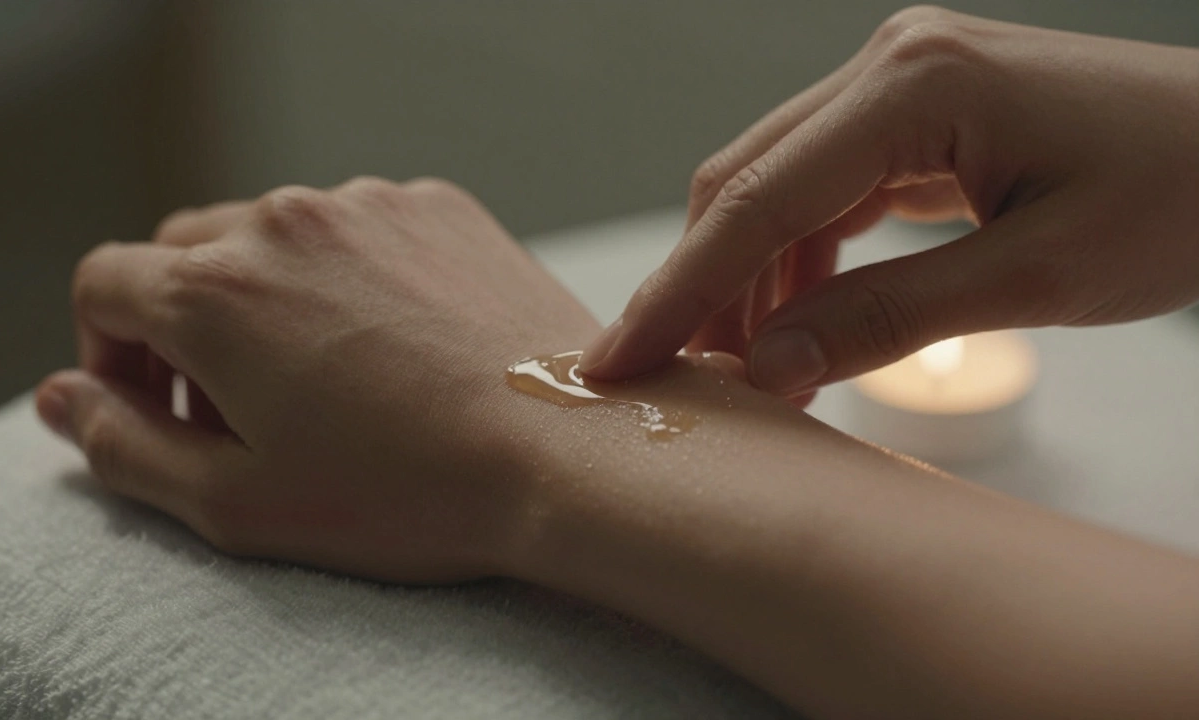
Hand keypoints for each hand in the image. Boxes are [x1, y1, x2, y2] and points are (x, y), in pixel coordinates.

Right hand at [35, 178, 598, 582]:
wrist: (562, 453)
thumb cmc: (404, 493)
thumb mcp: (237, 501)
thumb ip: (122, 445)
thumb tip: (60, 396)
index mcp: (213, 289)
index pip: (105, 284)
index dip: (108, 352)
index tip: (152, 406)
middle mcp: (283, 220)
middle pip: (186, 252)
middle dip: (184, 326)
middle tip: (235, 407)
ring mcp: (369, 204)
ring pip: (275, 234)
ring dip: (269, 296)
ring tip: (324, 379)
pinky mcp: (439, 206)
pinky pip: (360, 228)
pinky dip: (349, 275)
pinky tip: (395, 344)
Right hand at [578, 6, 1198, 397]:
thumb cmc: (1180, 197)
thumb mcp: (1038, 274)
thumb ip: (891, 318)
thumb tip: (767, 368)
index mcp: (914, 85)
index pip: (757, 199)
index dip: (679, 291)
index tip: (616, 360)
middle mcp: (890, 65)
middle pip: (743, 180)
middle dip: (697, 284)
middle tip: (666, 379)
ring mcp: (900, 82)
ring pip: (774, 185)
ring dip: (745, 279)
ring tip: (745, 373)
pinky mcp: (915, 111)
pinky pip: (824, 188)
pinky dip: (797, 260)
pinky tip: (797, 327)